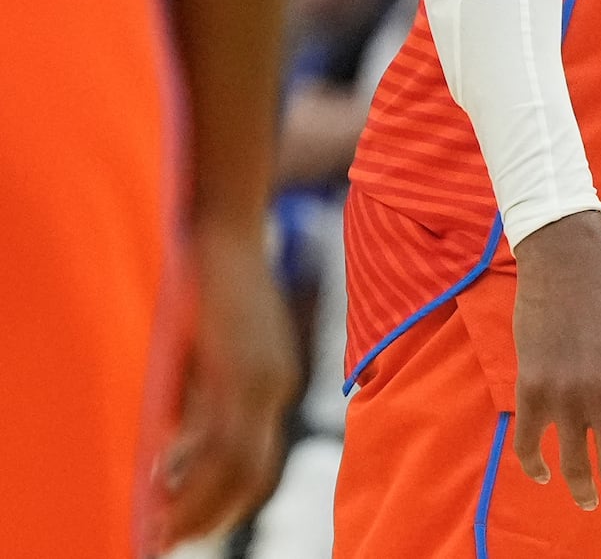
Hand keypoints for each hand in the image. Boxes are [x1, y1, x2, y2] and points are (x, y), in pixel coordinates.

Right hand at [158, 219, 295, 542]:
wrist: (223, 236)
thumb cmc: (213, 289)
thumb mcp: (212, 352)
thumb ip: (205, 398)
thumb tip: (177, 449)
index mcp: (276, 381)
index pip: (257, 460)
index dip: (226, 499)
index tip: (196, 524)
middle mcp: (278, 385)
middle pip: (251, 472)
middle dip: (212, 512)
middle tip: (175, 538)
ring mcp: (263, 380)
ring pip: (234, 465)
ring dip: (197, 501)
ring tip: (161, 525)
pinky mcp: (239, 370)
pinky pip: (217, 438)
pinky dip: (189, 470)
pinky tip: (158, 483)